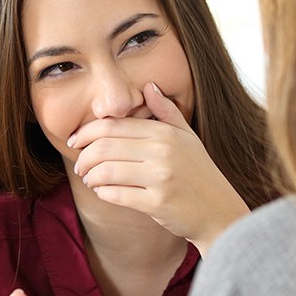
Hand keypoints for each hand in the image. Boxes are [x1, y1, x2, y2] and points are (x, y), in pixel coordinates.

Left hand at [72, 82, 249, 253]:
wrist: (219, 210)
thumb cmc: (200, 172)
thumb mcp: (187, 136)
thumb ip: (166, 110)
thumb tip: (148, 86)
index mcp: (165, 133)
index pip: (113, 126)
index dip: (87, 132)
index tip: (76, 141)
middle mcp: (162, 151)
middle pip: (104, 147)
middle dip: (84, 156)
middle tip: (80, 165)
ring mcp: (161, 177)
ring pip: (106, 171)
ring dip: (90, 176)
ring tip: (90, 179)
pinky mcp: (157, 202)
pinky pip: (116, 194)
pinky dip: (103, 192)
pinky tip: (103, 191)